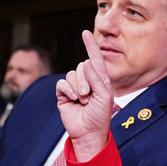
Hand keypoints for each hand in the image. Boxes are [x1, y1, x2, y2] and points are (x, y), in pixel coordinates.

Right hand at [56, 30, 113, 160]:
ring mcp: (74, 87)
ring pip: (71, 74)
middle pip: (81, 66)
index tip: (86, 33)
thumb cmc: (100, 116)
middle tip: (88, 95)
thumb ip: (97, 79)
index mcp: (100, 80)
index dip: (91, 46)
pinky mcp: (63, 94)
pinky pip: (62, 83)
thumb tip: (86, 62)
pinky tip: (73, 99)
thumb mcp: (104, 96)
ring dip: (77, 87)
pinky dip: (67, 89)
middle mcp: (87, 81)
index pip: (95, 59)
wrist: (88, 133)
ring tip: (83, 100)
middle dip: (84, 80)